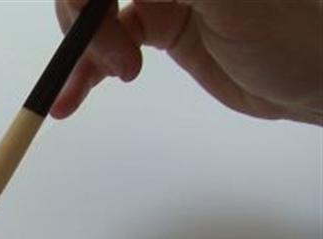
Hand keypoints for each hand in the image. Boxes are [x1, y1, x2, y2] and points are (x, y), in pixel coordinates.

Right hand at [52, 0, 322, 124]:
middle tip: (107, 60)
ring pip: (93, 16)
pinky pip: (104, 45)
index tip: (84, 18)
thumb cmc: (293, 33)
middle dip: (80, 21)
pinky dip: (83, 72)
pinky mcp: (157, 27)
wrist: (315, 79)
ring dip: (78, 53)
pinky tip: (71, 98)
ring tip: (82, 90)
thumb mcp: (228, 0)